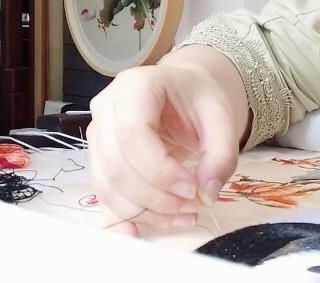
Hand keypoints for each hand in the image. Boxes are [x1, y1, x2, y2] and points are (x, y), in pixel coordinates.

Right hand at [86, 47, 247, 235]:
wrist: (183, 91)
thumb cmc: (199, 98)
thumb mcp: (222, 116)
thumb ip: (222, 153)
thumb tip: (206, 193)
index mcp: (135, 86)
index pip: (132, 135)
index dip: (160, 171)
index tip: (192, 189)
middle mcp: (106, 108)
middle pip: (117, 166)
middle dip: (156, 197)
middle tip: (193, 205)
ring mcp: (97, 136)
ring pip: (107, 187)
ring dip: (145, 211)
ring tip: (185, 214)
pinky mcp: (98, 161)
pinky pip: (104, 197)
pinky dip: (125, 219)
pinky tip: (145, 232)